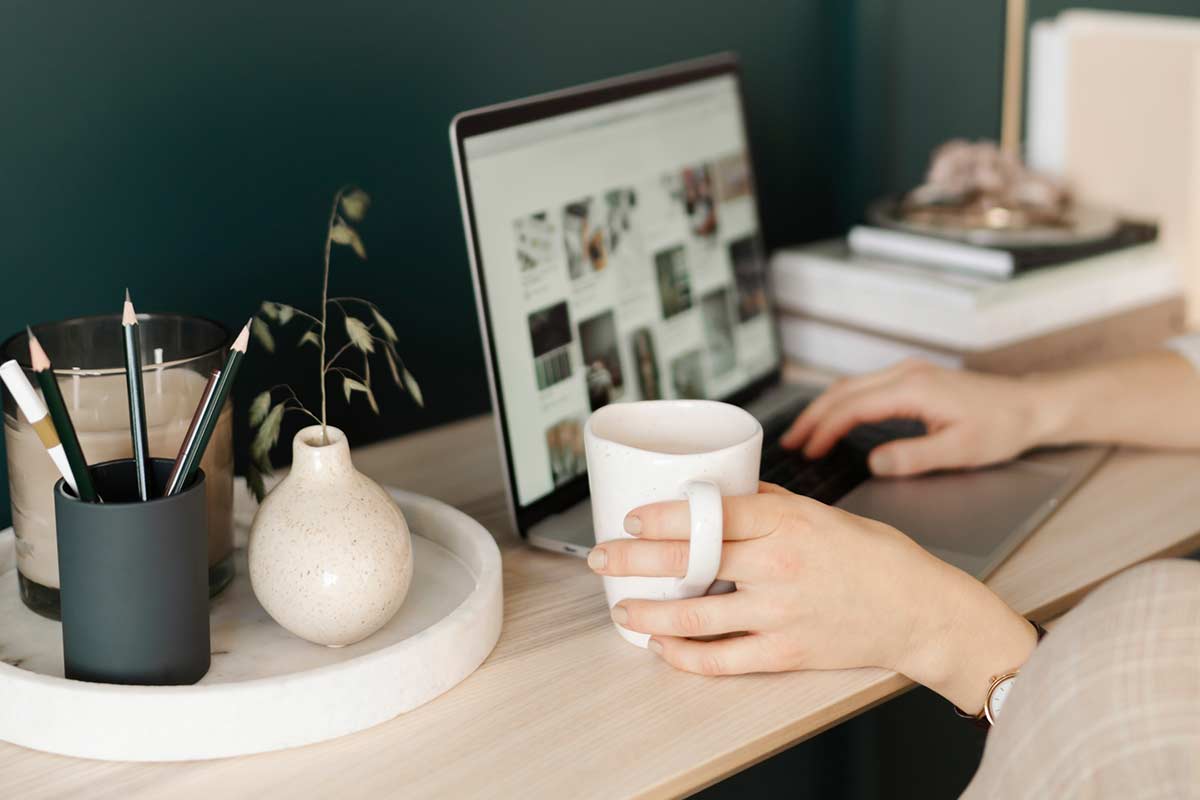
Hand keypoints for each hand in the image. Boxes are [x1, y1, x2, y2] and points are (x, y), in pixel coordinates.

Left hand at [588, 483, 1036, 712]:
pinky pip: (722, 659)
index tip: (633, 519)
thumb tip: (726, 493)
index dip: (662, 518)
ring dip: (648, 614)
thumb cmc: (877, 558)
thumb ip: (772, 504)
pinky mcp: (785, 653)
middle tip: (603, 558)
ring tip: (623, 608)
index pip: (709, 515)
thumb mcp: (824, 512)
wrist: (921, 611)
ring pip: (693, 616)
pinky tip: (663, 648)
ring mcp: (779, 613)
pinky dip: (684, 656)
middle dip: (633, 559)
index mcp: (787, 522)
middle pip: (688, 561)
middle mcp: (778, 565)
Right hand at [780, 360, 1046, 476]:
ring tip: (804, 435)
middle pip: (843, 391)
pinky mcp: (912, 378)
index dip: (825, 430)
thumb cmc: (1003, 427)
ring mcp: (908, 372)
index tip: (808, 452)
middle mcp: (906, 373)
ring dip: (823, 409)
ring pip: (850, 386)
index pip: (853, 407)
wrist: (1032, 405)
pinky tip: (834, 420)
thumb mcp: (960, 451)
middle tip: (790, 444)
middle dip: (812, 417)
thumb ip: (913, 457)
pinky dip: (841, 404)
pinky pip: (864, 387)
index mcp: (913, 389)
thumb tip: (874, 462)